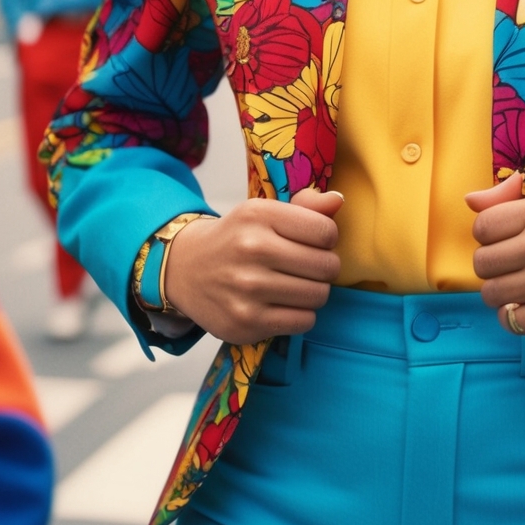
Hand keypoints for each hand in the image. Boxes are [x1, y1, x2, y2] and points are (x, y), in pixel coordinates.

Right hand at [163, 188, 341, 344]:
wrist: (186, 269)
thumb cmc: (236, 238)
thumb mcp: (264, 212)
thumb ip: (305, 206)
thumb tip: (337, 200)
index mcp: (259, 215)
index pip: (326, 231)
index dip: (327, 238)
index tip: (313, 241)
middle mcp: (251, 249)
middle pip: (327, 266)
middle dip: (326, 267)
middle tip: (310, 266)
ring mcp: (247, 290)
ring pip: (318, 296)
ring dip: (315, 292)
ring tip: (298, 284)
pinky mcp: (245, 323)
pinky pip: (302, 322)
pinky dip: (302, 314)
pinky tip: (285, 303)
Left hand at [467, 174, 524, 350]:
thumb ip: (510, 202)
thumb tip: (468, 200)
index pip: (482, 226)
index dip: (491, 240)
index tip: (512, 246)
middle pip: (481, 263)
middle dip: (497, 270)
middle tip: (522, 272)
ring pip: (490, 295)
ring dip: (506, 297)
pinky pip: (508, 321)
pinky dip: (520, 319)